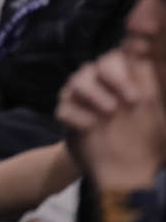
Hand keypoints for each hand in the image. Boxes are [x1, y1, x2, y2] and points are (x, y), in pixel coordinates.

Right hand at [57, 49, 165, 190]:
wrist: (125, 170)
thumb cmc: (148, 137)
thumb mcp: (158, 109)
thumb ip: (153, 83)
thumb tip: (148, 55)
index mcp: (126, 77)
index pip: (122, 54)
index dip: (129, 52)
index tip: (142, 59)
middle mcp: (102, 83)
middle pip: (100, 64)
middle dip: (115, 77)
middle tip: (133, 99)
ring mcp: (82, 98)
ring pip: (78, 81)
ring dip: (95, 93)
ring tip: (111, 111)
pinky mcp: (67, 116)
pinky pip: (65, 108)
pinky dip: (77, 114)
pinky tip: (91, 126)